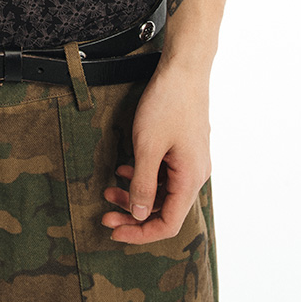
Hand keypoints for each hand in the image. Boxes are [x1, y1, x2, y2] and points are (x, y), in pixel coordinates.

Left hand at [101, 63, 211, 244]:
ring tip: (109, 189)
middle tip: (105, 215)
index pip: (168, 223)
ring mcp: (191, 161)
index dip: (140, 233)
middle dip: (133, 214)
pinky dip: (144, 176)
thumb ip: (143, 184)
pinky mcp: (185, 148)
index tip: (115, 232)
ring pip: (163, 191)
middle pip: (164, 209)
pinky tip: (126, 169)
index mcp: (190, 179)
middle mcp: (195, 174)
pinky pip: (165, 174)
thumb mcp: (148, 146)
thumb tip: (139, 214)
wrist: (184, 68)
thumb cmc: (168, 103)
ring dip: (136, 193)